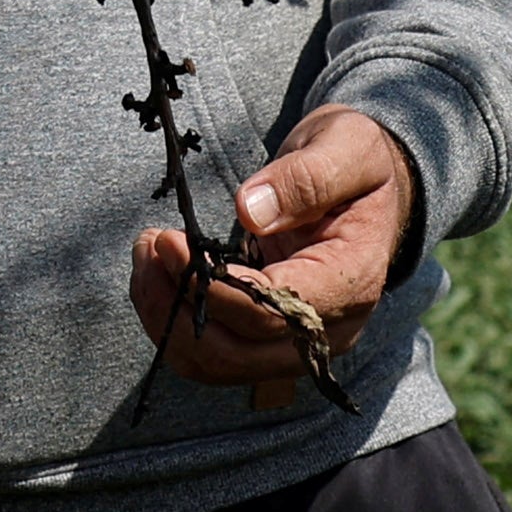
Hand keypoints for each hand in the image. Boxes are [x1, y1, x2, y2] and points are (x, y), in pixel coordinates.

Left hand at [128, 106, 417, 412]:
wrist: (366, 186)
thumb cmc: (355, 161)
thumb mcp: (345, 148)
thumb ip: (305, 179)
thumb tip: (250, 211)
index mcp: (351, 282)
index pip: (273, 313)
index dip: (214, 287)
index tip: (169, 242)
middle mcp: (324, 330)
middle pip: (237, 353)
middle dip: (177, 306)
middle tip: (148, 246)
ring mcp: (295, 342)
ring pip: (216, 364)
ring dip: (167, 318)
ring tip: (146, 258)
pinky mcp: (267, 339)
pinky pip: (212, 354)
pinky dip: (174, 323)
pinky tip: (158, 276)